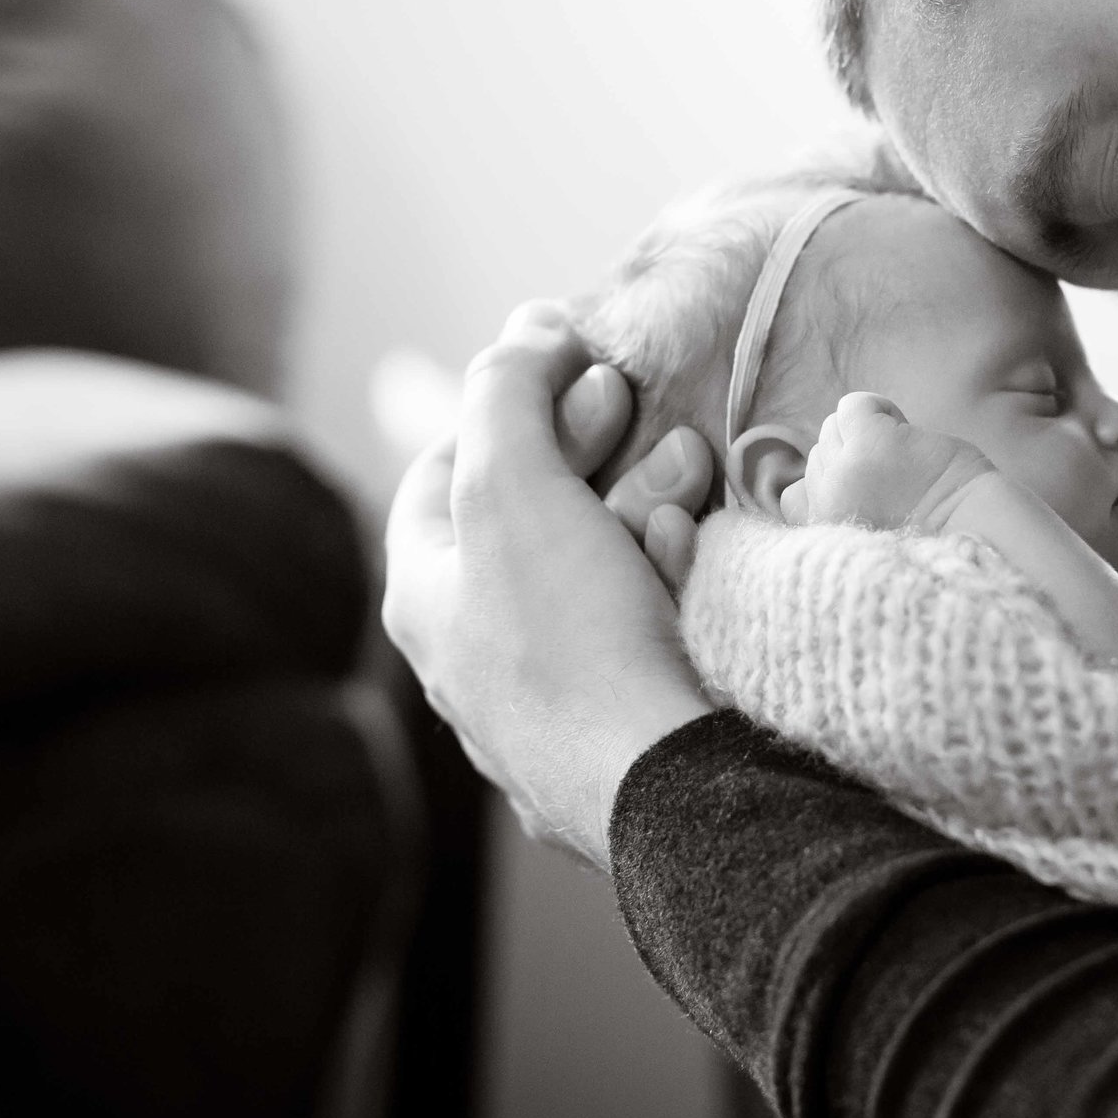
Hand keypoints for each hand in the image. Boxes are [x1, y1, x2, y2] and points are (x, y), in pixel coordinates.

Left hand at [383, 299, 719, 867]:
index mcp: (424, 596)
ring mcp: (543, 703)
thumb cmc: (570, 638)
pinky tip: (693, 567)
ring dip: (644, 513)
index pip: (446, 467)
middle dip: (600, 459)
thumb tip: (527, 330)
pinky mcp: (616, 733)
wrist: (662, 787)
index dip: (512, 403)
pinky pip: (641, 631)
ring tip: (690, 488)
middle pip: (531, 516)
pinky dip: (668, 585)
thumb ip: (507, 391)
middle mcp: (470, 654)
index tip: (580, 372)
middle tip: (661, 428)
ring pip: (594, 571)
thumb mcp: (514, 485)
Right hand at [796, 392, 995, 531]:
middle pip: (817, 456)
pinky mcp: (869, 443)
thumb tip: (820, 467)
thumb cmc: (933, 538)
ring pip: (832, 428)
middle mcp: (825, 505)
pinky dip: (880, 408)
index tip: (868, 492)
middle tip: (895, 475)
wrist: (975, 534)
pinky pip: (854, 405)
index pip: (794, 496)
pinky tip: (906, 428)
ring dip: (867, 433)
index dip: (833, 485)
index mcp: (824, 535)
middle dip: (852, 458)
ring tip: (904, 455)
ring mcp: (844, 472)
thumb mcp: (866, 544)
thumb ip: (838, 514)